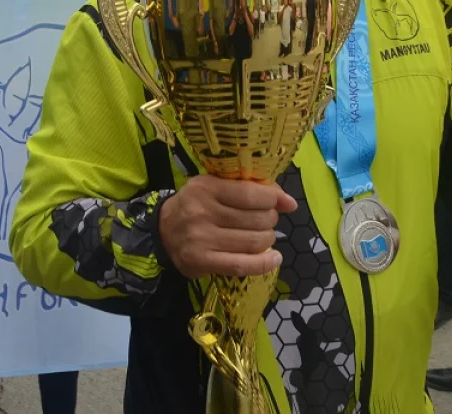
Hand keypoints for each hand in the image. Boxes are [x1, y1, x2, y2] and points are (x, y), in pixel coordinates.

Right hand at [158, 175, 296, 277]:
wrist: (162, 231)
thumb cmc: (195, 205)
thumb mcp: (214, 186)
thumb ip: (248, 188)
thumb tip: (289, 202)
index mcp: (205, 187)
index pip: (251, 194)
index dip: (274, 199)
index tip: (282, 203)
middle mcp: (202, 212)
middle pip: (256, 219)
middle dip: (270, 220)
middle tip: (266, 220)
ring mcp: (201, 239)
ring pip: (253, 242)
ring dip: (268, 240)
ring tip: (264, 237)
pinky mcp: (202, 261)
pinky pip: (242, 265)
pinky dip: (264, 263)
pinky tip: (274, 258)